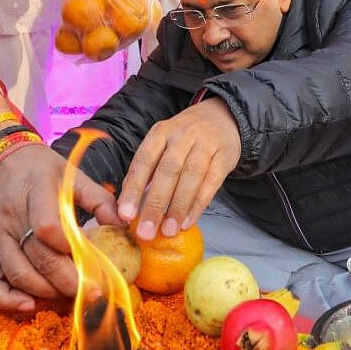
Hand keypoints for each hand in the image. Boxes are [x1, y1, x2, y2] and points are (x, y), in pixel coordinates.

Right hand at [0, 143, 123, 311]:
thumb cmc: (40, 170)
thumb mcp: (72, 175)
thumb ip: (100, 200)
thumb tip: (123, 227)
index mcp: (35, 191)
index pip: (48, 228)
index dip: (71, 249)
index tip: (93, 260)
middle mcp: (10, 216)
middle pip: (37, 257)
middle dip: (68, 280)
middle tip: (92, 291)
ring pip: (16, 274)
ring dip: (45, 292)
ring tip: (68, 294)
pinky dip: (6, 299)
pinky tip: (29, 305)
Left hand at [119, 98, 240, 240]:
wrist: (222, 118)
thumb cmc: (185, 138)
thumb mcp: (162, 144)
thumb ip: (147, 170)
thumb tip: (128, 203)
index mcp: (161, 132)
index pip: (144, 161)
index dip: (134, 188)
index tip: (125, 215)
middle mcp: (182, 135)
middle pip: (168, 170)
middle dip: (156, 203)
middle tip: (146, 231)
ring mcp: (206, 144)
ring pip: (191, 176)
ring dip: (178, 206)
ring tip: (168, 230)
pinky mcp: (225, 156)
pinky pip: (212, 183)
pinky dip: (199, 204)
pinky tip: (188, 221)